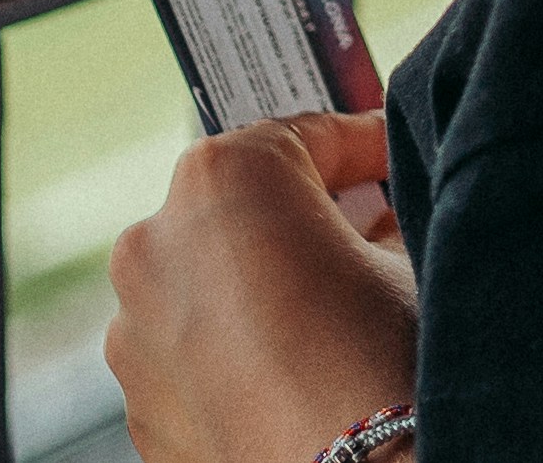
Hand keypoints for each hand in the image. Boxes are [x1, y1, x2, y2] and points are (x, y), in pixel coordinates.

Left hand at [107, 113, 418, 462]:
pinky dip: (240, 356)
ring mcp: (135, 333)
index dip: (367, 146)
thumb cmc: (383, 356)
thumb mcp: (407, 254)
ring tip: (333, 324)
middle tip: (368, 240)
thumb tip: (370, 223)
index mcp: (221, 178)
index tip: (397, 162)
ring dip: (263, 291)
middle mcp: (155, 245)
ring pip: (209, 287)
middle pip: (242, 210)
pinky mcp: (140, 406)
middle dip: (302, 221)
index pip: (307, 135)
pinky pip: (195, 356)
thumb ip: (375, 220)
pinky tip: (302, 377)